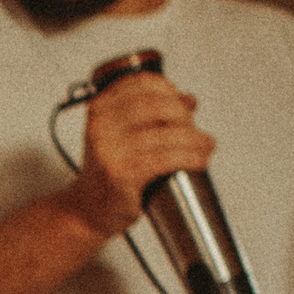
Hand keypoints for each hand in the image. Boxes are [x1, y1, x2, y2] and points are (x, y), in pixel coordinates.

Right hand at [69, 73, 217, 243]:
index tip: (183, 104)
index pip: (142, 83)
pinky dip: (189, 158)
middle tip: (197, 132)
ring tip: (206, 147)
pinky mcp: (121, 174)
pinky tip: (200, 160)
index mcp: (100, 108)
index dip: (169, 90)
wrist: (86, 210)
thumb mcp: (119, 134)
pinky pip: (165, 160)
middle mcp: (102, 125)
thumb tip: (188, 100)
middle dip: (185, 117)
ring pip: (167, 135)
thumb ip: (150, 114)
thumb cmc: (107, 171)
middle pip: (158, 106)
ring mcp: (110, 150)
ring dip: (195, 140)